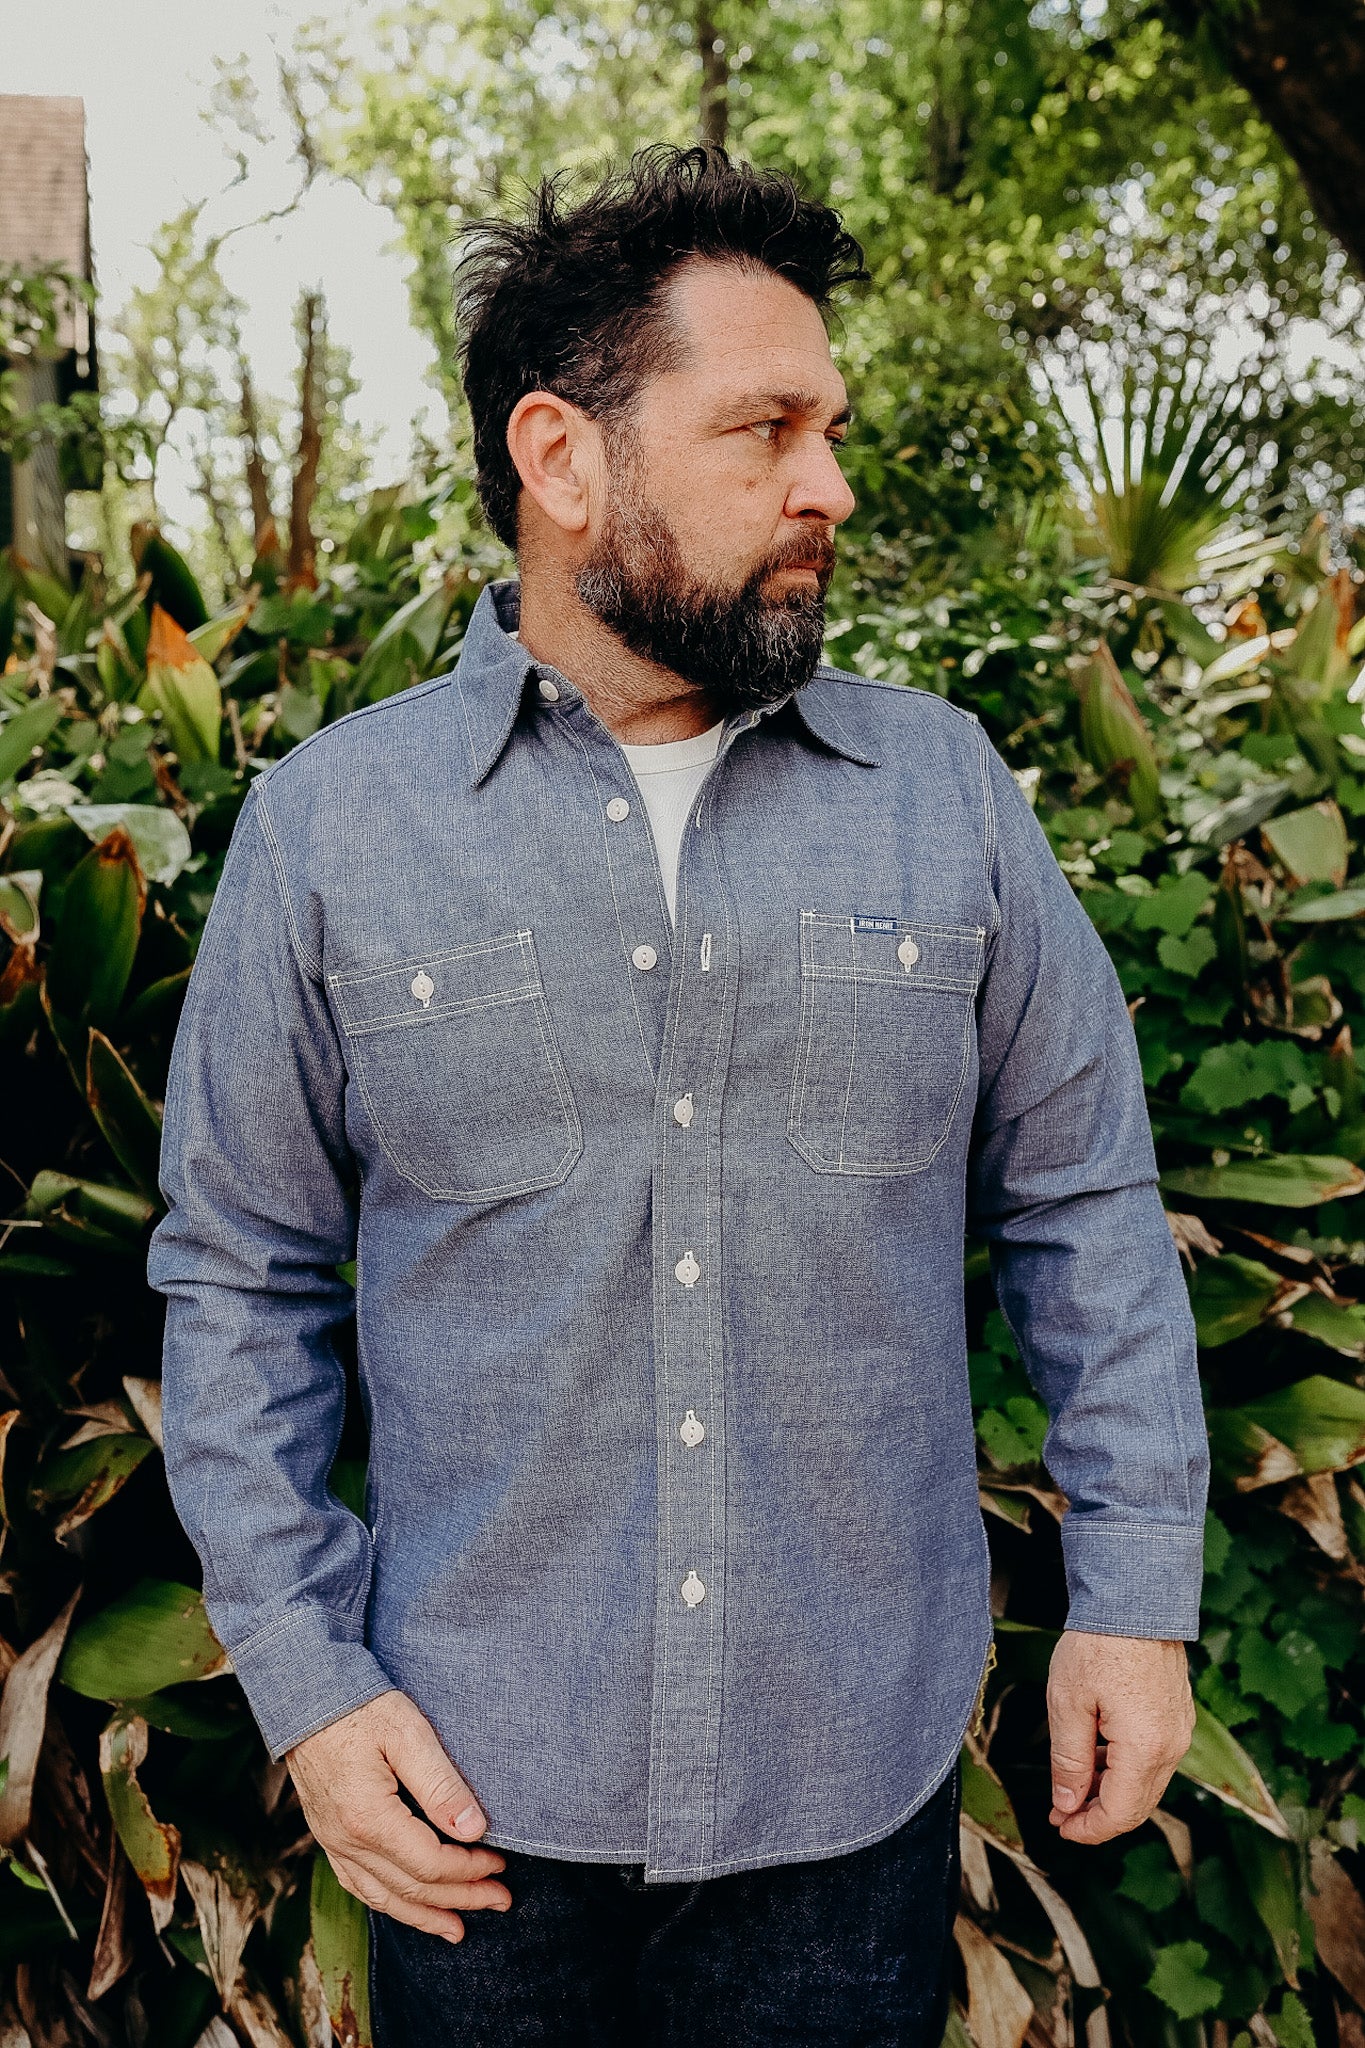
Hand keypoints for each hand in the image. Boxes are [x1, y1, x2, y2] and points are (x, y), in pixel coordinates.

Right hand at [286, 1690, 511, 1939]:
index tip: (501, 1863)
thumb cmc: (359, 1706)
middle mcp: (346, 1840)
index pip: (430, 1864)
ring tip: (457, 1927)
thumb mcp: (408, 1732)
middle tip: (500, 1900)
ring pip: (381, 1897)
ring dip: (424, 1914)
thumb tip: (474, 1830)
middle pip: (411, 1888)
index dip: (470, 1870)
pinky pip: (357, 1884)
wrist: (303, 1693)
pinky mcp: (325, 1833)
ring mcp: (331, 1841)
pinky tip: (405, 1904)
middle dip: (460, 1899)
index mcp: (369, 1818)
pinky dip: (387, 1902)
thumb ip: (440, 1783)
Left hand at [1046, 1631, 1194, 1844]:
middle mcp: (1172, 1747)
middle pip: (1137, 1805)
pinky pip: (1154, 1758)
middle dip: (1098, 1815)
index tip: (1059, 1826)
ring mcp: (1180, 1730)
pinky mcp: (1179, 1715)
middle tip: (1060, 1811)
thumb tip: (1067, 1803)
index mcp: (1145, 1750)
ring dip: (1111, 1792)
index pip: (1120, 1814)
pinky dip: (1126, 1768)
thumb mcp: (1068, 1704)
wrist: (1134, 1600)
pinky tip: (1097, 1755)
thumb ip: (1069, 1761)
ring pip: (1147, 1783)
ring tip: (1072, 1783)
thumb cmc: (1097, 1645)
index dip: (1088, 1829)